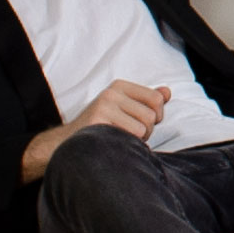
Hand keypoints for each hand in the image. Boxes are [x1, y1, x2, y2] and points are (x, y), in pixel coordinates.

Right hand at [20, 80, 170, 181]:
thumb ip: (147, 101)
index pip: (157, 99)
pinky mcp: (98, 121)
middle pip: (152, 115)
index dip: (157, 116)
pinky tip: (113, 144)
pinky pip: (131, 136)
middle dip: (146, 132)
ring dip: (137, 141)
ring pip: (143, 128)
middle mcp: (111, 93)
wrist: (66, 144)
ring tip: (119, 140)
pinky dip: (127, 145)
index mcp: (119, 86)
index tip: (144, 123)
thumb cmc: (101, 128)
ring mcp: (103, 106)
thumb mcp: (125, 110)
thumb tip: (167, 92)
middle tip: (127, 136)